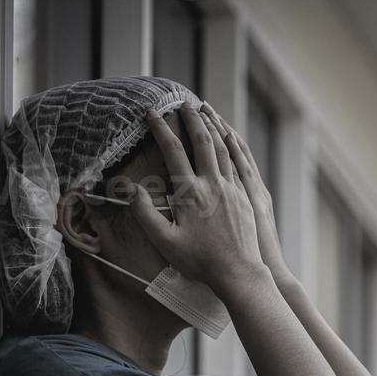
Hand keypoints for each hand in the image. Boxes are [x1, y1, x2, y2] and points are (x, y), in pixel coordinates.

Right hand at [131, 104, 267, 297]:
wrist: (239, 273)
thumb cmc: (200, 261)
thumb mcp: (165, 241)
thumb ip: (144, 213)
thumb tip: (130, 189)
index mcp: (191, 192)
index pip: (173, 151)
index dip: (161, 129)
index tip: (152, 112)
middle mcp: (214, 184)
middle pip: (203, 141)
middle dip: (191, 118)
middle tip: (183, 103)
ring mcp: (233, 188)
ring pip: (224, 148)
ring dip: (213, 126)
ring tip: (205, 112)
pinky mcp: (246, 196)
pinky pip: (238, 162)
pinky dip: (231, 144)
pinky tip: (229, 138)